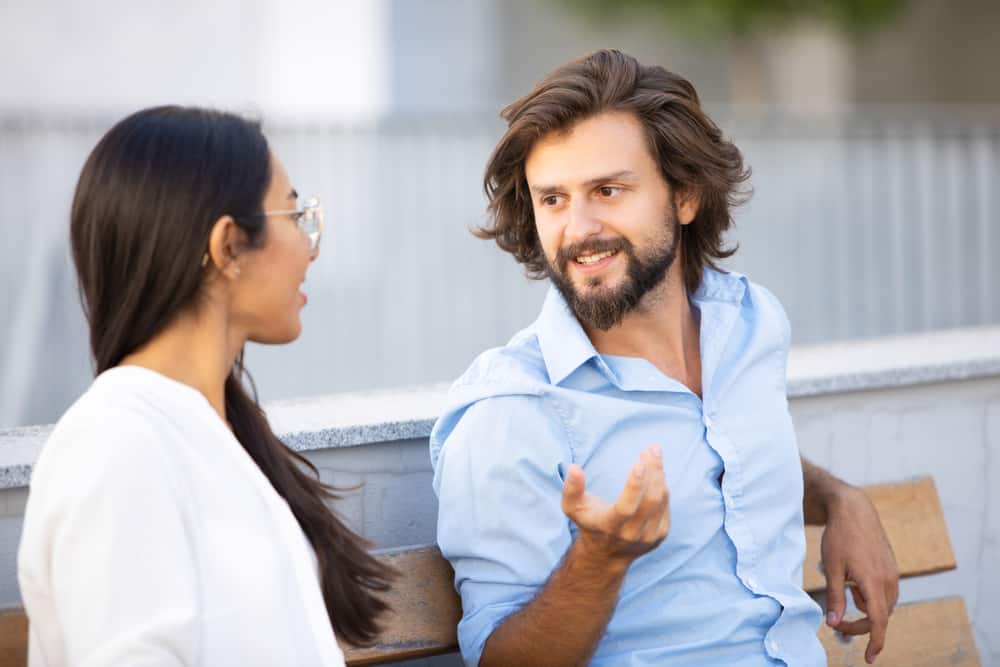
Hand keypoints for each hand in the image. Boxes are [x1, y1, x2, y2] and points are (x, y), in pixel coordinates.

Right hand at [560, 445, 669, 565]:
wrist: (606, 553)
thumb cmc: (589, 522)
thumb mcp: (572, 508)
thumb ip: (571, 488)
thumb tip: (574, 467)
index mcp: (610, 527)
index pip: (626, 508)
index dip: (634, 486)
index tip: (639, 463)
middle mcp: (632, 535)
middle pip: (650, 501)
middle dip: (653, 471)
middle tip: (652, 449)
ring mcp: (649, 536)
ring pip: (660, 500)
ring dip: (659, 474)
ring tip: (653, 453)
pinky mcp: (660, 534)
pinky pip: (665, 504)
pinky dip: (661, 485)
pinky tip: (655, 471)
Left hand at [822, 484, 898, 663]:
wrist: (854, 510)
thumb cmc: (839, 537)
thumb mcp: (832, 568)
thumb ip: (835, 597)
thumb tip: (834, 623)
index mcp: (873, 581)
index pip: (878, 620)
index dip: (875, 642)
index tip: (869, 658)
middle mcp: (888, 580)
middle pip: (880, 616)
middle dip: (860, 625)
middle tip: (836, 624)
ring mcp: (892, 573)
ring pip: (883, 604)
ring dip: (866, 609)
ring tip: (844, 592)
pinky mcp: (891, 568)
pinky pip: (883, 592)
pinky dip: (870, 596)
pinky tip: (854, 583)